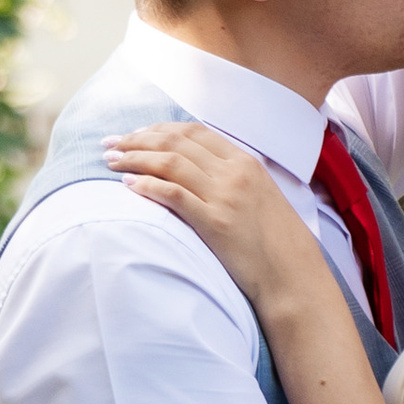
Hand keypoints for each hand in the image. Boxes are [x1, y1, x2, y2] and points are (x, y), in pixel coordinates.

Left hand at [107, 123, 318, 310]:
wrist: (293, 274)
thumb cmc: (276, 241)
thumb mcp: (260, 195)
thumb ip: (232, 177)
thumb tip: (197, 169)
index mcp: (246, 162)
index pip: (194, 132)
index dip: (159, 129)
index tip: (135, 134)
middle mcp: (235, 173)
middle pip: (176, 142)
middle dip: (137, 139)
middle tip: (110, 144)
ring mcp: (225, 196)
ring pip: (171, 163)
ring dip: (135, 158)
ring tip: (111, 162)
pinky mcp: (215, 223)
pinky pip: (174, 195)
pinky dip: (148, 186)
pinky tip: (128, 185)